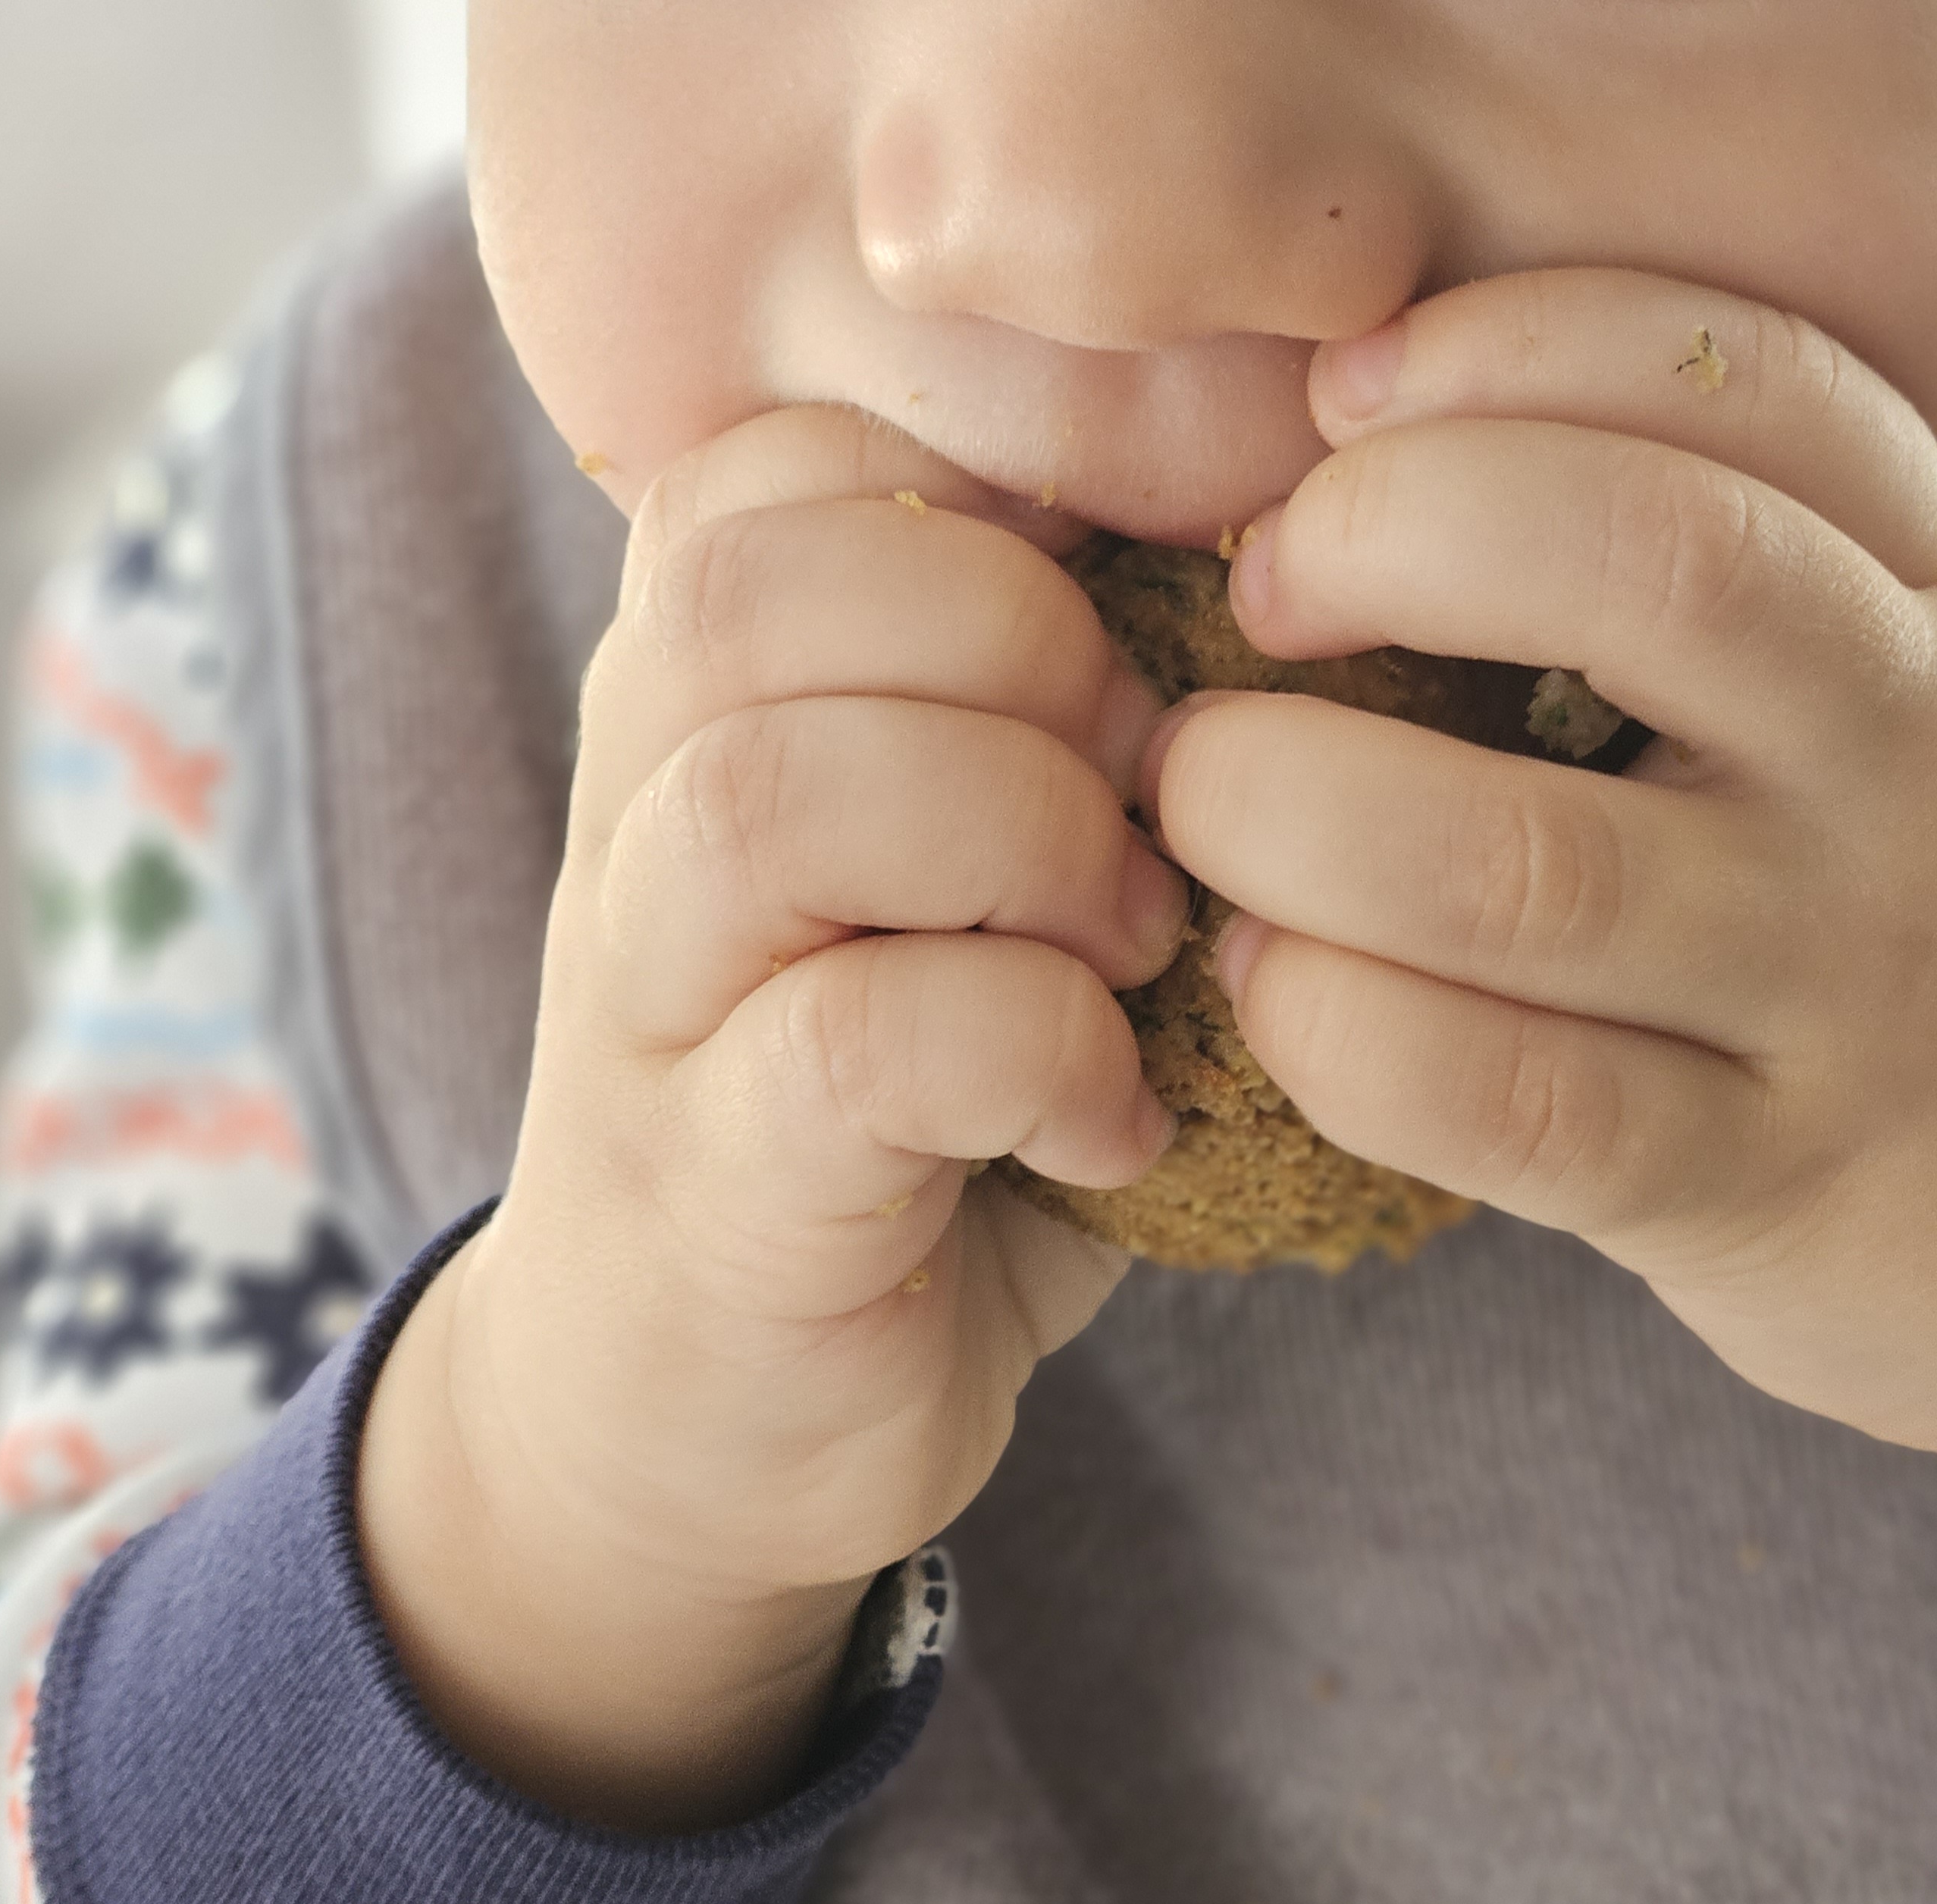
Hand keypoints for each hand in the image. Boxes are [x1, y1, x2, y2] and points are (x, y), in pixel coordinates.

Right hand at [359, 407, 1186, 1829]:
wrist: (697, 1416)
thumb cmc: (904, 1105)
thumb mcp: (971, 865)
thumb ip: (1057, 709)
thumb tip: (1296, 558)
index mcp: (707, 692)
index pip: (808, 455)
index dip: (1023, 499)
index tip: (1150, 629)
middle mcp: (640, 810)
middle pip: (771, 581)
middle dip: (1027, 653)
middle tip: (1156, 800)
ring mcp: (653, 1002)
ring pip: (785, 789)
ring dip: (1027, 842)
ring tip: (1136, 949)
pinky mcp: (719, 1185)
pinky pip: (870, 1038)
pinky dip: (1045, 1057)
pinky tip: (1118, 1124)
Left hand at [1144, 272, 1936, 1680]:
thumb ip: (1766, 575)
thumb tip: (1391, 464)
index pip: (1750, 379)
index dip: (1514, 345)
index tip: (1358, 396)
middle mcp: (1921, 764)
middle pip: (1647, 562)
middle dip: (1389, 533)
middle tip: (1267, 593)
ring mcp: (1853, 986)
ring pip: (1528, 866)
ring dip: (1299, 810)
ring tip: (1214, 802)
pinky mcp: (1772, 1188)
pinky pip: (1518, 1101)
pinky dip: (1344, 1033)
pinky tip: (1280, 990)